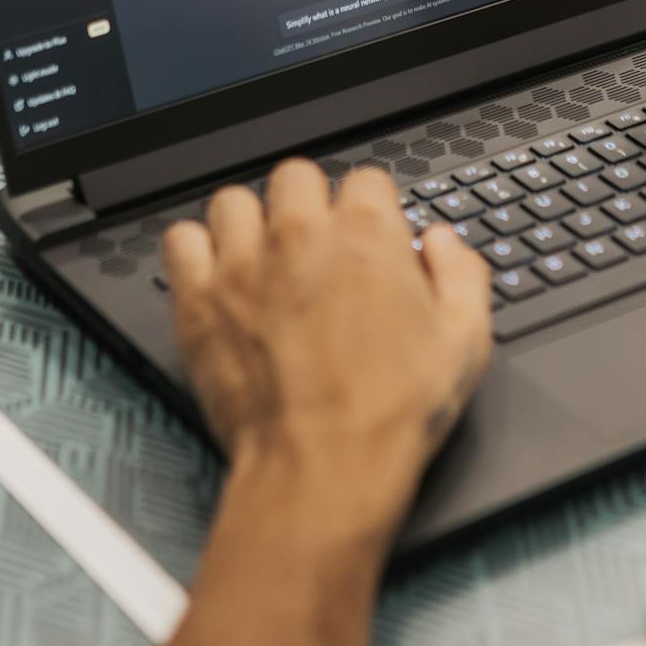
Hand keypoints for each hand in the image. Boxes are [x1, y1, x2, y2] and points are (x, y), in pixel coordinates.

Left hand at [163, 161, 491, 553]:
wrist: (323, 470)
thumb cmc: (390, 414)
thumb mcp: (465, 342)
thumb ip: (461, 273)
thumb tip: (442, 242)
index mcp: (367, 236)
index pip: (364, 179)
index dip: (370, 210)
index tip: (368, 240)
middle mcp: (301, 236)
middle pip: (296, 175)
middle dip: (309, 204)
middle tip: (315, 247)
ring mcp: (244, 264)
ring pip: (234, 200)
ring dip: (250, 223)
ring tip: (262, 258)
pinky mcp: (199, 299)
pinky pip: (181, 240)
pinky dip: (195, 252)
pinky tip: (216, 277)